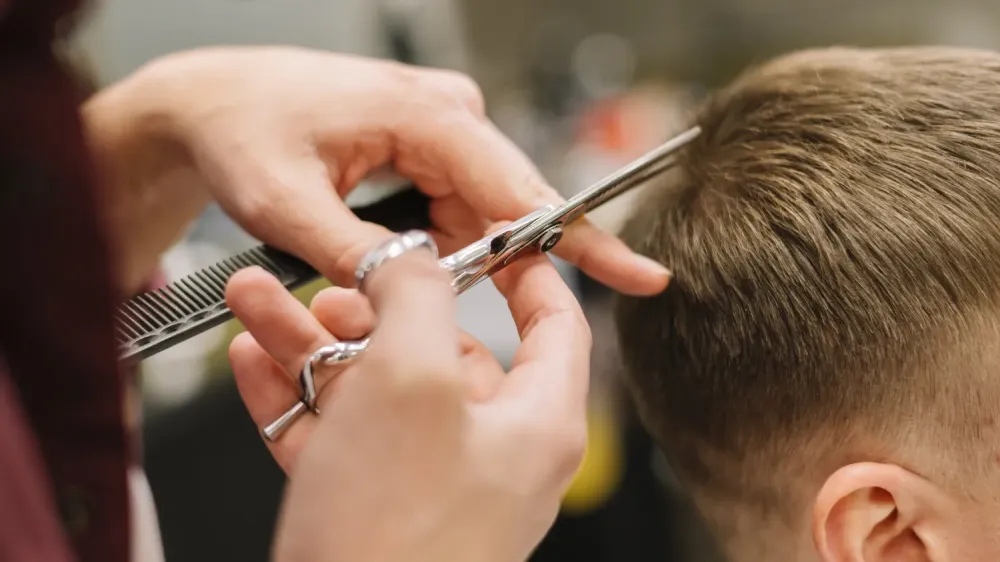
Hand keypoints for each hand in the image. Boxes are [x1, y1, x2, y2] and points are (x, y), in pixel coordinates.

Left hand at [86, 46, 669, 293]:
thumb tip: (415, 295)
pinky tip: (405, 254)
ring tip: (397, 268)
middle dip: (503, 263)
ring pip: (480, 212)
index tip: (638, 274)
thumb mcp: (284, 205)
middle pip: (509, 205)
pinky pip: (456, 205)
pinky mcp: (426, 144)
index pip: (520, 190)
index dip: (581, 240)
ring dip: (460, 258)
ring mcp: (439, 127)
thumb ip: (356, 255)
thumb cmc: (242, 131)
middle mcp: (446, 114)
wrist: (214, 101)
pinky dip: (442, 243)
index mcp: (426, 116)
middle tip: (491, 312)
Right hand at [225, 249, 590, 561]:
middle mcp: (489, 453)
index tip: (484, 231)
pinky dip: (296, 397)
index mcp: (532, 421)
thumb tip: (412, 255)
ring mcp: (428, 486)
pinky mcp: (372, 512)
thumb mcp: (411, 379)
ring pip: (374, 387)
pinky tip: (251, 362)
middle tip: (326, 278)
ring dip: (314, 343)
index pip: (551, 323)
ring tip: (258, 303)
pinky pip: (338, 436)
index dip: (520, 267)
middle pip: (439, 350)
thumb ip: (418, 296)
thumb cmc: (393, 534)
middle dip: (372, 305)